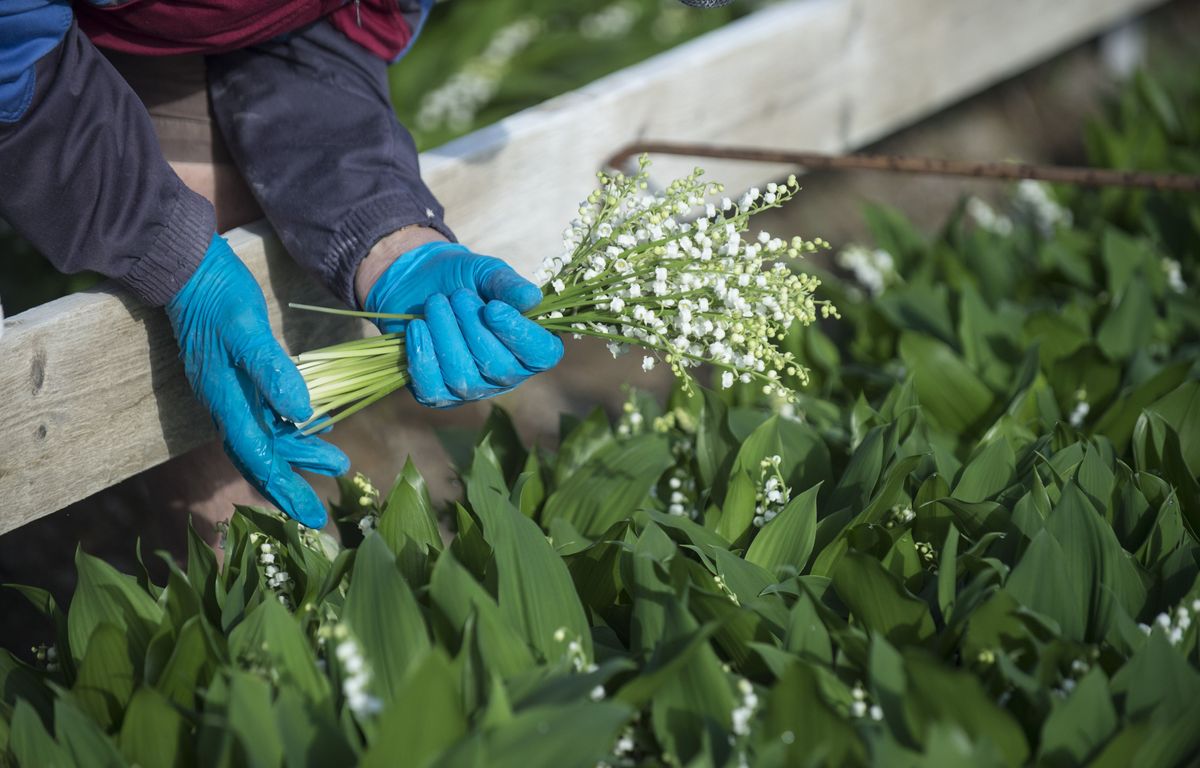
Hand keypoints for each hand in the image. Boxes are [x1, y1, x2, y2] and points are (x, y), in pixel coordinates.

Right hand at [167, 235, 349, 527]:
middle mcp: (224, 402)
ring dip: (298, 453)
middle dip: (294, 482)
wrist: (186, 265)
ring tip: (337, 462)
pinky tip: (313, 426)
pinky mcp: (233, 376)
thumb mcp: (249, 329)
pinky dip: (287, 429)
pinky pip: (261, 415)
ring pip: (264, 437)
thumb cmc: (218, 294)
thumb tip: (300, 417)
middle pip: (260, 456)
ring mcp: (227, 390)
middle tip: (327, 503)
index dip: (285, 488)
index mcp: (226, 398)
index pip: (258, 457)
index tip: (312, 516)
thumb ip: (272, 371)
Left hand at [362, 240, 562, 406]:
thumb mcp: (487, 273)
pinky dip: (423, 355)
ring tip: (436, 303)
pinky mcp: (438, 395)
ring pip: (463, 377)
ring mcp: (473, 389)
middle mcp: (507, 375)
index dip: (520, 335)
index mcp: (531, 345)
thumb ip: (508, 284)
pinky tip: (418, 327)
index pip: (541, 355)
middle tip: (458, 295)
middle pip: (499, 368)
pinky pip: (432, 389)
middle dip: (473, 327)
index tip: (493, 308)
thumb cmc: (462, 280)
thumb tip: (532, 298)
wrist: (417, 285)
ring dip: (445, 335)